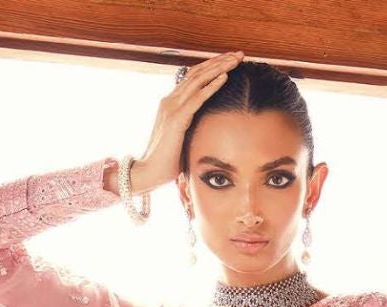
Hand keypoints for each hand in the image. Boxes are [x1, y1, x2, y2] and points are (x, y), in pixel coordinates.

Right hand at [132, 50, 244, 191]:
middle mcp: (171, 101)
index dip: (212, 66)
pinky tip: (225, 77)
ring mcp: (172, 108)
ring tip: (235, 60)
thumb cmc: (166, 161)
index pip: (194, 77)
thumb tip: (208, 130)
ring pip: (198, 80)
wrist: (148, 172)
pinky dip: (212, 86)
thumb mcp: (182, 139)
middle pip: (197, 73)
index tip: (230, 61)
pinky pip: (197, 98)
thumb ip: (191, 128)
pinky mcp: (176, 120)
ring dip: (219, 68)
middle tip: (238, 54)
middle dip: (219, 61)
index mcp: (172, 104)